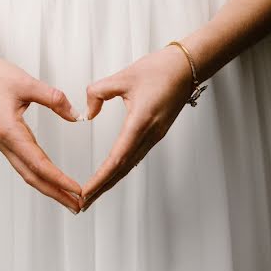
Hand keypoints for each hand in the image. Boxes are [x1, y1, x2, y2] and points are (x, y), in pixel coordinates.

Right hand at [0, 49, 82, 212]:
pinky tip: (49, 177)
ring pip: (26, 172)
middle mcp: (3, 142)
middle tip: (78, 205)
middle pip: (32, 176)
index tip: (78, 189)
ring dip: (48, 186)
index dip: (59, 179)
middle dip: (55, 193)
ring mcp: (2, 142)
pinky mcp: (3, 138)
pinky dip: (39, 174)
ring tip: (68, 197)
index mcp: (9, 131)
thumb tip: (75, 115)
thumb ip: (54, 98)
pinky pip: (22, 162)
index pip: (39, 163)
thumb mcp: (27, 82)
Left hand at [82, 45, 195, 208]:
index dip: (100, 178)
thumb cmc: (159, 69)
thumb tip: (87, 113)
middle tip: (82, 204)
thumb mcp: (122, 77)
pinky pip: (135, 156)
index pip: (116, 158)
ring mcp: (154, 136)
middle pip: (122, 169)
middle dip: (101, 188)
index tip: (85, 191)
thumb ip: (98, 93)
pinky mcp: (155, 133)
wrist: (188, 67)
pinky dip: (120, 169)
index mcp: (140, 123)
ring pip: (129, 165)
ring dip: (110, 181)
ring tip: (92, 194)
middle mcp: (149, 135)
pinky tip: (110, 175)